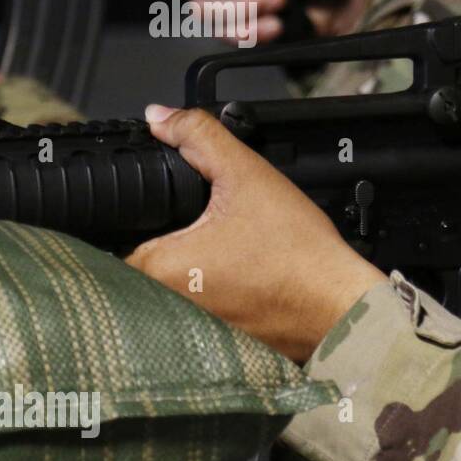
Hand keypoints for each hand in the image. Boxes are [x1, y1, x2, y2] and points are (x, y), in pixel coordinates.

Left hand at [125, 106, 384, 362]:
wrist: (342, 305)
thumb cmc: (299, 253)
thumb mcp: (248, 176)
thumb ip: (200, 137)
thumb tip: (162, 118)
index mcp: (158, 269)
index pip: (118, 237)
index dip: (144, 215)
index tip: (174, 210)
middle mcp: (167, 306)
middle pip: (147, 262)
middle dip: (174, 240)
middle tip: (217, 228)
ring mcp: (193, 329)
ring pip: (177, 289)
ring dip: (198, 270)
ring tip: (239, 253)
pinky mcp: (220, 342)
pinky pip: (205, 313)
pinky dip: (223, 293)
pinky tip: (253, 278)